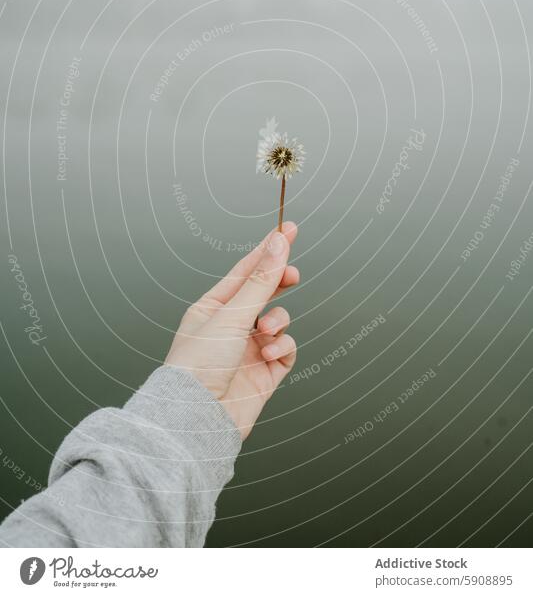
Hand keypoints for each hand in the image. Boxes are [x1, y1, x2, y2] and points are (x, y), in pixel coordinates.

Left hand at [165, 222, 298, 437]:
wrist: (197, 419)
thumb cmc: (199, 365)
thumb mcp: (231, 315)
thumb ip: (262, 279)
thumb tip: (279, 243)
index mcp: (213, 307)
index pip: (246, 270)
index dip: (268, 248)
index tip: (290, 228)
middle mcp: (231, 326)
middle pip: (265, 293)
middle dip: (280, 284)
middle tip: (293, 276)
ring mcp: (249, 349)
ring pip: (279, 321)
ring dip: (278, 322)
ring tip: (265, 333)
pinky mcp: (264, 373)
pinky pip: (286, 349)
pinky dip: (282, 348)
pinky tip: (269, 355)